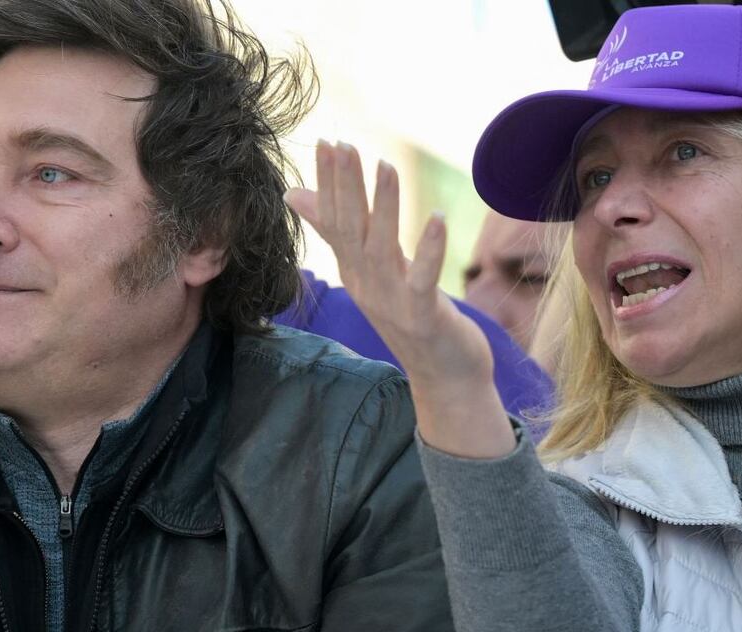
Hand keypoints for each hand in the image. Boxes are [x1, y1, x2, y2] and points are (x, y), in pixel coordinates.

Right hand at [285, 141, 515, 457]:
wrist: (445, 378)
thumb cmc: (413, 320)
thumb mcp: (374, 273)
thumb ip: (341, 235)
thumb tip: (296, 195)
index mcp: (355, 273)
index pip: (335, 221)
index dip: (330, 182)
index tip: (327, 142)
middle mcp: (366, 286)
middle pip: (349, 230)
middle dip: (345, 187)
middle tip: (341, 145)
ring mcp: (392, 303)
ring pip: (381, 249)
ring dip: (382, 207)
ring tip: (385, 166)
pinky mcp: (422, 316)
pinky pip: (422, 279)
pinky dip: (428, 248)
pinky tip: (436, 217)